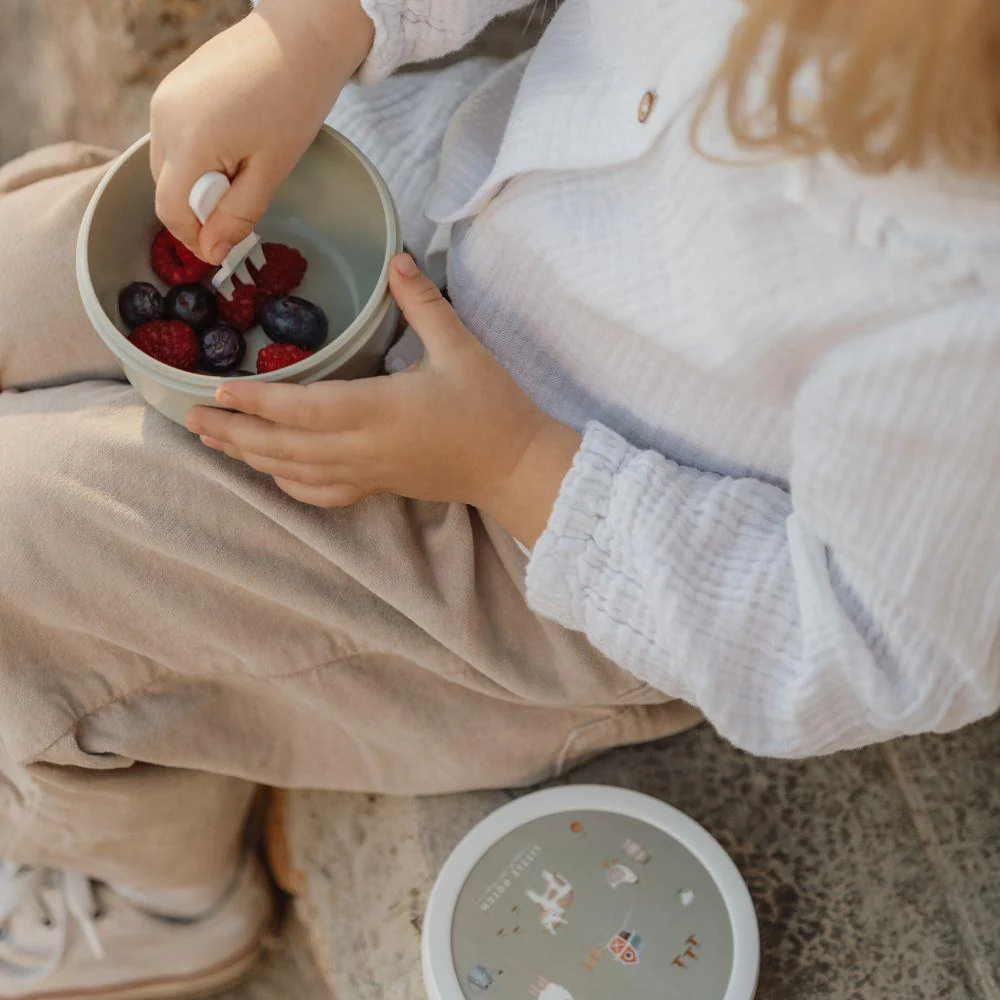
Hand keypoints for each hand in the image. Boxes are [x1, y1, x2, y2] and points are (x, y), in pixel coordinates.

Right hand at [150, 0, 372, 262]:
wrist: (301, 38)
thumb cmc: (294, 102)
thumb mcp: (270, 171)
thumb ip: (237, 215)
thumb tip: (212, 250)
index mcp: (187, 141)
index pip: (171, 211)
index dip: (195, 239)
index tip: (223, 252)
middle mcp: (163, 118)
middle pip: (166, 190)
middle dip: (199, 211)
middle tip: (241, 211)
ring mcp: (164, 99)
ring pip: (168, 165)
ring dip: (198, 183)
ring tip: (243, 171)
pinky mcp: (172, 88)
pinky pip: (173, 139)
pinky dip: (196, 157)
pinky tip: (233, 147)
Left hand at [185, 254, 582, 546]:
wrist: (514, 466)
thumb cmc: (491, 407)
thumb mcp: (461, 347)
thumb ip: (423, 303)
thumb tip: (396, 259)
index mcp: (380, 411)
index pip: (304, 409)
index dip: (258, 401)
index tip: (216, 388)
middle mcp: (364, 448)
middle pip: (283, 446)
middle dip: (233, 432)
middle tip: (188, 416)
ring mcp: (367, 473)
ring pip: (294, 472)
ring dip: (249, 457)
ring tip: (211, 440)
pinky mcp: (377, 486)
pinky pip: (321, 493)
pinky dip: (286, 483)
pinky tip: (269, 472)